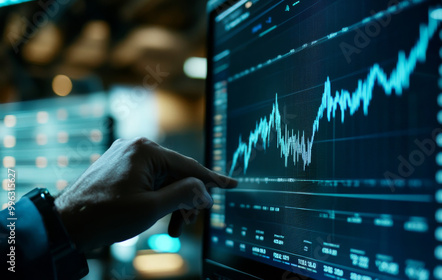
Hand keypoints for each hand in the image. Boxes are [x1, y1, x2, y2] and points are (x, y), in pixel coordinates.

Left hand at [54, 137, 236, 250]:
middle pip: (176, 171)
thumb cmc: (105, 215)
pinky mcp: (120, 167)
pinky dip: (159, 196)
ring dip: (173, 199)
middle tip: (192, 219)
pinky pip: (149, 179)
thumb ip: (183, 194)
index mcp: (145, 150)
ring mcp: (126, 156)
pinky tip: (162, 214)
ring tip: (177, 224)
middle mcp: (136, 147)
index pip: (188, 165)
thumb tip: (204, 190)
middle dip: (187, 196)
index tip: (230, 184)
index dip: (211, 179)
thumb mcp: (151, 208)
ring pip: (163, 177)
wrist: (67, 223)